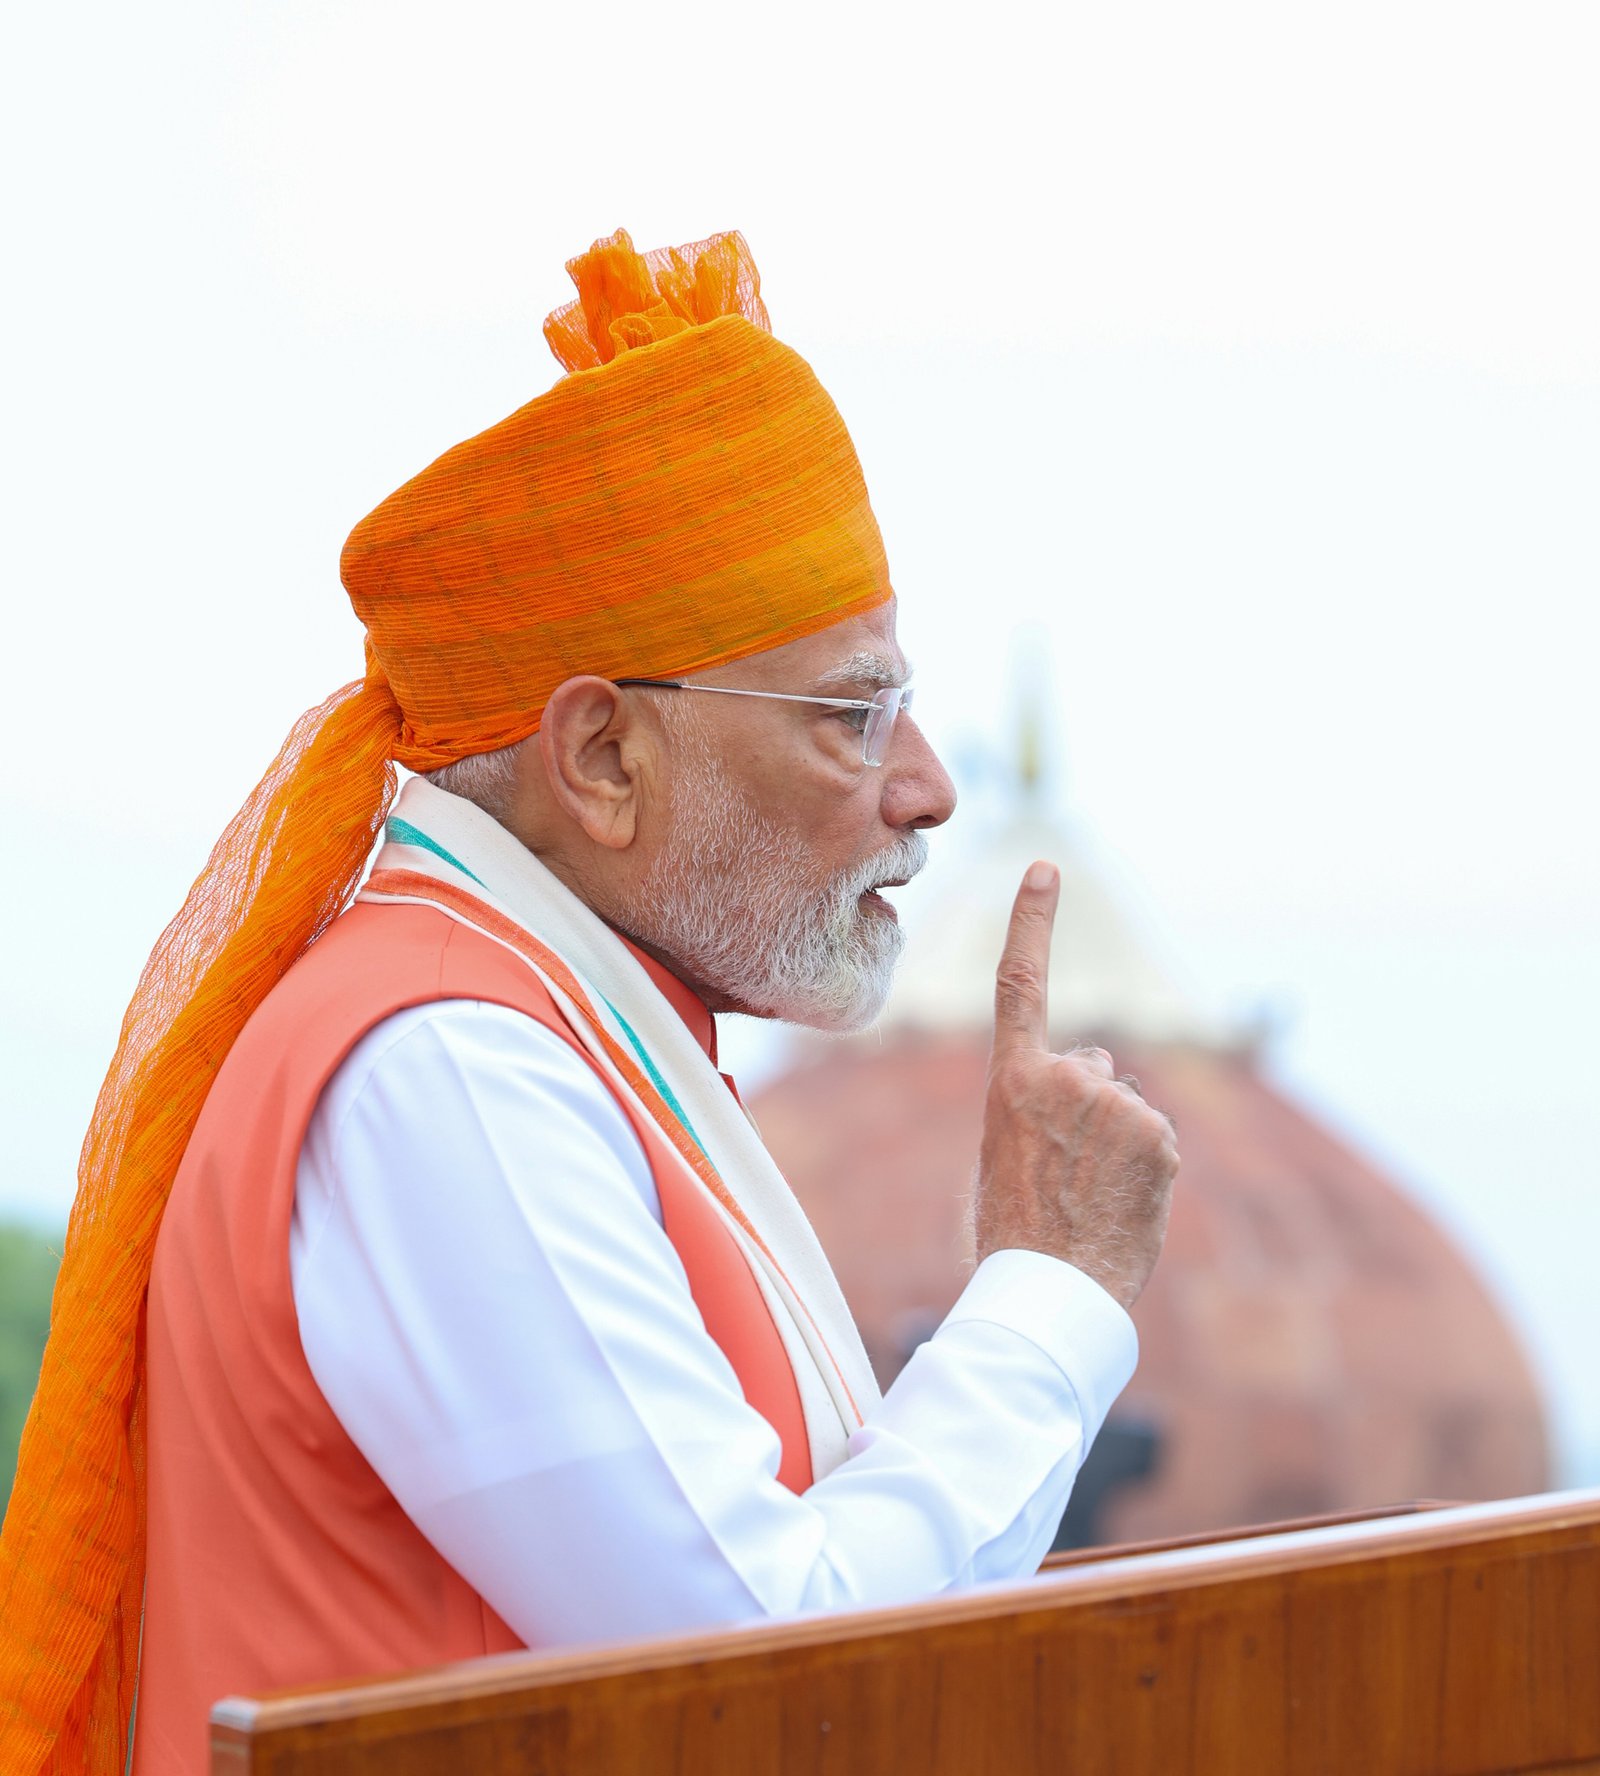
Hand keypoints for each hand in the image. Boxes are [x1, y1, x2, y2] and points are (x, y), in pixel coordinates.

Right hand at [972, 862, 1177, 1308]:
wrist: (1050, 1291)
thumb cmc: (1014, 1230)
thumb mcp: (1005, 1151)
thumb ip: (1043, 1101)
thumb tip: (1099, 1077)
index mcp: (1013, 1081)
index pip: (1021, 983)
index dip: (1033, 922)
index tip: (1046, 868)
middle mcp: (1068, 1077)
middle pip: (1092, 1068)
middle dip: (1088, 1106)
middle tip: (1064, 1171)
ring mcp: (1118, 1103)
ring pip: (1126, 1108)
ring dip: (1117, 1143)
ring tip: (1089, 1197)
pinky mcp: (1158, 1133)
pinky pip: (1155, 1138)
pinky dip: (1145, 1167)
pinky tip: (1120, 1205)